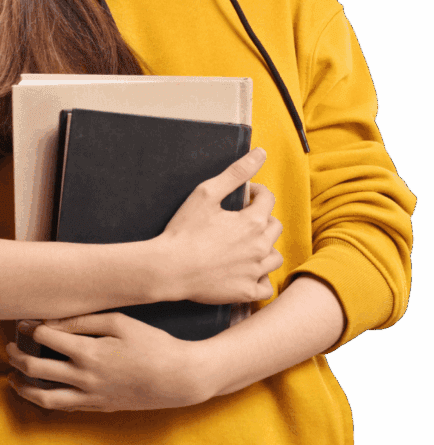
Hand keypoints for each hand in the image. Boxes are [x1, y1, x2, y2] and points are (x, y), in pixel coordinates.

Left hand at [6, 313, 213, 412]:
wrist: (179, 378)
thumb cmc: (152, 344)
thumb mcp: (120, 323)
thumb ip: (84, 321)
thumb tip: (52, 322)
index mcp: (88, 352)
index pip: (46, 338)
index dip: (30, 328)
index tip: (25, 322)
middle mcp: (84, 378)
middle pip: (36, 369)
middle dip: (17, 357)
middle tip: (10, 347)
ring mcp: (90, 396)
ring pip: (44, 398)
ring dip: (23, 388)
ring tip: (13, 378)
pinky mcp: (99, 407)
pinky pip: (64, 408)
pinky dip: (46, 400)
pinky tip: (41, 392)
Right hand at [154, 147, 282, 304]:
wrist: (169, 268)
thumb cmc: (184, 231)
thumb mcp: (206, 193)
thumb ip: (236, 173)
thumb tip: (261, 153)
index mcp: (252, 222)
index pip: (268, 200)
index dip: (256, 193)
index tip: (244, 196)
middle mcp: (259, 247)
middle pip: (274, 227)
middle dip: (262, 219)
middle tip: (241, 220)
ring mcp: (254, 271)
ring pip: (274, 257)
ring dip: (265, 248)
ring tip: (246, 246)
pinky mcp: (245, 291)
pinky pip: (266, 286)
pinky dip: (261, 279)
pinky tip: (248, 272)